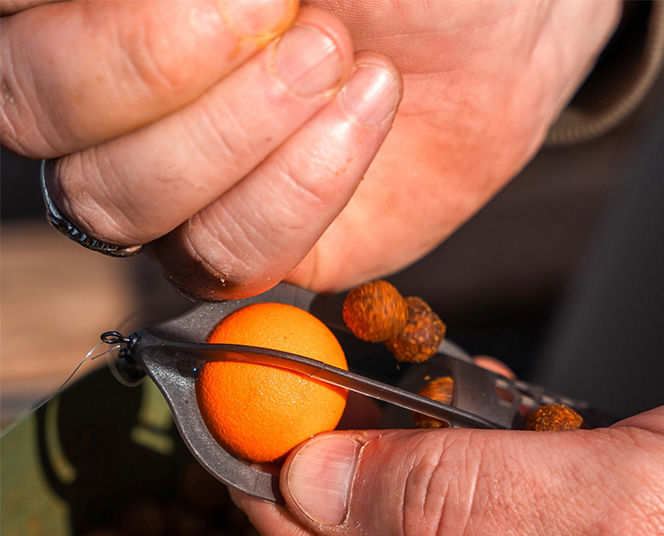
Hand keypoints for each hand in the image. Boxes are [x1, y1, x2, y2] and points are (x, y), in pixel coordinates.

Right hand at [1, 0, 618, 297]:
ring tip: (341, 59)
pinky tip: (366, 113)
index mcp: (93, 9)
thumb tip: (121, 8)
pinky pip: (227, 260)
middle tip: (287, 10)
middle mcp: (119, 105)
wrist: (494, 24)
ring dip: (239, 134)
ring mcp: (184, 188)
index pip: (16, 32)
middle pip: (44, 120)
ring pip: (123, 209)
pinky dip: (299, 192)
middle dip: (161, 68)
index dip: (100, 27)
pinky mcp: (256, 247)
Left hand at [236, 394, 663, 535]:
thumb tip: (310, 481)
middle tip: (297, 407)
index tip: (248, 458)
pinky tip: (457, 399)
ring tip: (366, 387)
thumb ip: (453, 504)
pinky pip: (485, 516)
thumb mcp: (615, 517)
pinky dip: (466, 453)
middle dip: (350, 491)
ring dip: (406, 461)